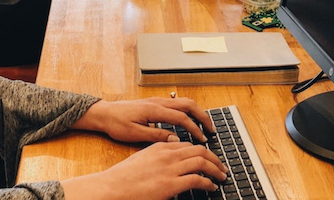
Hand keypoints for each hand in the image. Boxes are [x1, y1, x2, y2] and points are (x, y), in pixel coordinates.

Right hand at [61, 141, 227, 199]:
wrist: (112, 187)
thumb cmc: (123, 177)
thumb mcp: (142, 159)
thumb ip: (158, 155)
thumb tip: (170, 156)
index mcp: (160, 147)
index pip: (188, 145)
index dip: (202, 151)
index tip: (208, 158)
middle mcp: (168, 154)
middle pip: (200, 150)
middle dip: (214, 158)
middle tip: (221, 167)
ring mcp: (170, 168)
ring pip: (202, 162)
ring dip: (216, 169)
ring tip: (221, 176)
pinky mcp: (171, 184)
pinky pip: (198, 179)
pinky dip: (209, 182)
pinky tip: (211, 187)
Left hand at [72, 98, 215, 143]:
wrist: (104, 113)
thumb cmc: (116, 124)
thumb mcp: (134, 134)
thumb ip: (156, 135)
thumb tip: (175, 139)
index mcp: (154, 109)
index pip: (182, 118)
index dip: (194, 129)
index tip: (202, 139)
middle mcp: (158, 102)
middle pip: (188, 104)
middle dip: (202, 116)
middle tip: (211, 129)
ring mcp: (157, 100)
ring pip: (183, 102)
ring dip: (196, 112)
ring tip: (204, 125)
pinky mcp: (154, 103)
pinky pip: (176, 103)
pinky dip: (187, 110)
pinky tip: (189, 120)